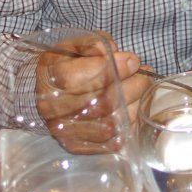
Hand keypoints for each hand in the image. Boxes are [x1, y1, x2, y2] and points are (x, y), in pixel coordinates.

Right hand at [34, 31, 151, 153]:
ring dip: (135, 104)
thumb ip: (94, 45)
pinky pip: (112, 141)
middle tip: (144, 74)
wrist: (47, 91)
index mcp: (51, 78)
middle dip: (132, 86)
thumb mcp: (74, 45)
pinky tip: (135, 107)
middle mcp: (55, 108)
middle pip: (102, 102)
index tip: (133, 60)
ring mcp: (66, 131)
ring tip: (143, 89)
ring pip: (111, 123)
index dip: (113, 68)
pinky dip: (129, 124)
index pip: (81, 77)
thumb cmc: (65, 64)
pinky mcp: (77, 146)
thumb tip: (117, 55)